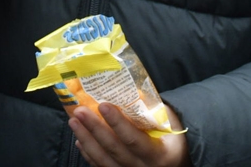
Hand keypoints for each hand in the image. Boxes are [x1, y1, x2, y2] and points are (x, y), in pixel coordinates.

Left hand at [69, 103, 187, 166]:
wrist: (177, 164)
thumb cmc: (173, 140)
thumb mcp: (170, 124)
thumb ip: (152, 112)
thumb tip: (128, 91)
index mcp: (159, 155)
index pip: (134, 139)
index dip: (117, 123)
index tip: (103, 105)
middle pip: (114, 149)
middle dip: (95, 129)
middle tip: (80, 111)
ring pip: (103, 160)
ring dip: (86, 139)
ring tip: (74, 121)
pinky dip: (88, 154)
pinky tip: (80, 139)